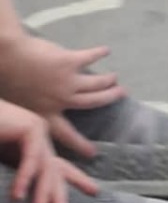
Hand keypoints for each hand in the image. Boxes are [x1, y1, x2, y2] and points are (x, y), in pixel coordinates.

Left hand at [0, 37, 121, 155]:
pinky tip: (105, 50)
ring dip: (107, 80)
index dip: (79, 144)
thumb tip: (33, 118)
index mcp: (45, 114)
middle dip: (108, 99)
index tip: (92, 152)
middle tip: (121, 94)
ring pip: (95, 84)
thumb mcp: (17, 107)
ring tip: (114, 77)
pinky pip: (90, 57)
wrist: (7, 58)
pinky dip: (99, 53)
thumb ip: (29, 113)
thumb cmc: (5, 80)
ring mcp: (68, 81)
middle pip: (92, 102)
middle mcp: (61, 100)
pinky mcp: (70, 62)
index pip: (66, 134)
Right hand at [0, 101, 95, 202]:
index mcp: (33, 149)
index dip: (76, 180)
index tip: (95, 193)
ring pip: (45, 170)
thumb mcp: (3, 167)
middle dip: (60, 198)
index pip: (58, 168)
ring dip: (41, 195)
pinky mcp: (30, 127)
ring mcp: (38, 132)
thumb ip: (17, 183)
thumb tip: (16, 201)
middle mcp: (40, 140)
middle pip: (56, 172)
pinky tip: (17, 197)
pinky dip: (25, 178)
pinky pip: (31, 158)